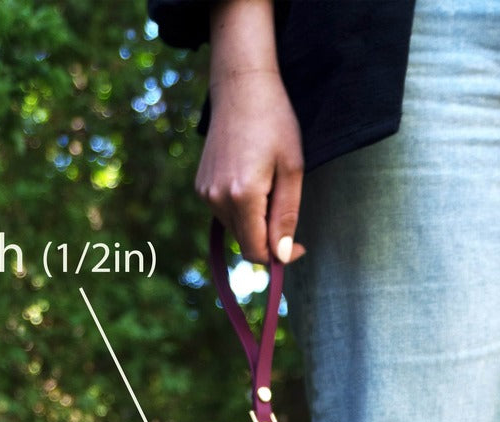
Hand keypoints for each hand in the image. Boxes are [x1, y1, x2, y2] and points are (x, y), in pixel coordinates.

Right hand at [196, 1, 304, 265]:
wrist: (240, 87)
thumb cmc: (274, 121)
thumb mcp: (292, 168)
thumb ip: (286, 215)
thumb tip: (283, 255)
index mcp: (242, 196)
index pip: (256, 251)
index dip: (279, 256)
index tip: (298, 247)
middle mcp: (217, 200)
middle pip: (246, 241)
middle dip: (268, 235)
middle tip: (284, 199)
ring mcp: (205, 194)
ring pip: (235, 228)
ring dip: (254, 220)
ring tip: (267, 180)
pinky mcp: (200, 186)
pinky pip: (224, 212)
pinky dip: (241, 207)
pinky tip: (250, 176)